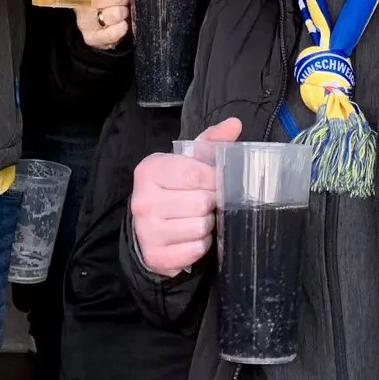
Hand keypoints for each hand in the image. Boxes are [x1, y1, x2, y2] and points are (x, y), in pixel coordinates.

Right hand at [130, 117, 241, 276]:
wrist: (148, 229)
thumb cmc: (173, 189)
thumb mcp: (188, 161)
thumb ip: (211, 141)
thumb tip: (235, 124)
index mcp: (150, 170)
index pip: (196, 174)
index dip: (214, 180)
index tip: (215, 182)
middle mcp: (143, 200)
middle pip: (201, 202)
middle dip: (211, 203)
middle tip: (206, 203)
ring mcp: (147, 230)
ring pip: (200, 227)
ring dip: (207, 224)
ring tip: (198, 218)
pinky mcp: (155, 255)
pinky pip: (196, 250)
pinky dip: (201, 245)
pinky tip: (192, 237)